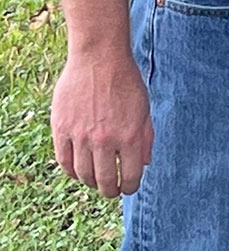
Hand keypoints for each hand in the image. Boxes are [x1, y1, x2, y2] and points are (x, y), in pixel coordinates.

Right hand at [51, 47, 152, 197]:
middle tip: (111, 191)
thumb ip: (145, 138)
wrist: (100, 59)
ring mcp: (81, 136)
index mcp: (130, 136)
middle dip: (110, 190)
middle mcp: (104, 140)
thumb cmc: (126, 82)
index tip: (128, 188)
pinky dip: (71, 171)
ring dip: (90, 183)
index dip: (130, 187)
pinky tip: (78, 171)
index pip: (129, 176)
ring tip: (95, 182)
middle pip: (104, 180)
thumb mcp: (144, 109)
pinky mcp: (62, 129)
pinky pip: (64, 160)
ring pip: (82, 174)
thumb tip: (144, 164)